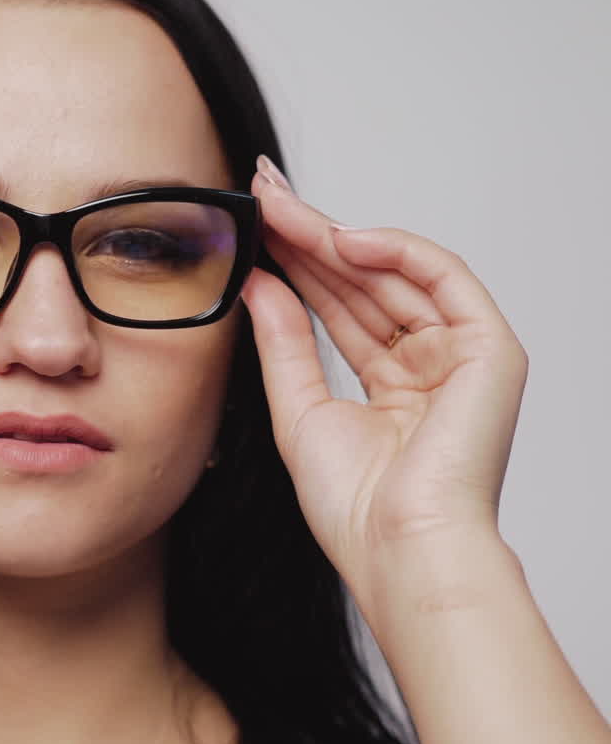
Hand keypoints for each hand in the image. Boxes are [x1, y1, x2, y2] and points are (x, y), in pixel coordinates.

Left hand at [239, 156, 527, 602]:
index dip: (296, 263)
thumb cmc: (354, 507)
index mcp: (391, 386)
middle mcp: (428, 365)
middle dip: (309, 236)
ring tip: (280, 206)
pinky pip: (443, 279)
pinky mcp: (489, 350)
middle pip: (361, 283)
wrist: (399, 551)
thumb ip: (284, 342)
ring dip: (335, 236)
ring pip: (393, 274)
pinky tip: (339, 236)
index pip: (338, 307)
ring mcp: (460, 356)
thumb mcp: (298, 410)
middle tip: (261, 192)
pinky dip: (395, 251)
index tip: (254, 225)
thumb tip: (258, 282)